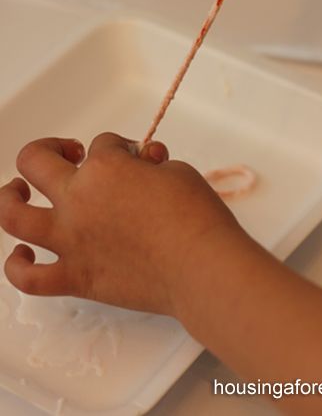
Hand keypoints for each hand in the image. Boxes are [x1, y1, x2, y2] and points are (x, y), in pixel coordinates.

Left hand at [0, 134, 238, 314]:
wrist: (202, 266)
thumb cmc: (196, 215)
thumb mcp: (177, 171)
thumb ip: (151, 166)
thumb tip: (144, 168)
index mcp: (104, 167)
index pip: (103, 144)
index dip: (122, 148)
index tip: (139, 159)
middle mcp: (77, 199)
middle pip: (36, 161)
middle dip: (52, 148)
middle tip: (71, 154)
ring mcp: (70, 240)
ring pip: (13, 216)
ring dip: (10, 198)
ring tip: (18, 191)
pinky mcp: (76, 277)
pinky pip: (29, 279)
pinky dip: (18, 267)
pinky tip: (22, 256)